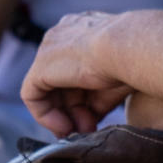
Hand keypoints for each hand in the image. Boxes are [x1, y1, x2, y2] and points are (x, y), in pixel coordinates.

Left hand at [21, 11, 130, 135]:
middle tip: (87, 129)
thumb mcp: (113, 83)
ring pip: (47, 90)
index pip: (74, 70)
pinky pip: (33, 96)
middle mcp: (61, 36)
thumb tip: (88, 120)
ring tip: (79, 132)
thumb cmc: (130, 61)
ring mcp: (48, 49)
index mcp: (82, 31)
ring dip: (63, 116)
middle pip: (61, 82)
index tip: (95, 116)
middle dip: (73, 111)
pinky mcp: (40, 66)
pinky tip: (64, 127)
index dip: (83, 98)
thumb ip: (97, 99)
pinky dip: (45, 116)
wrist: (128, 48)